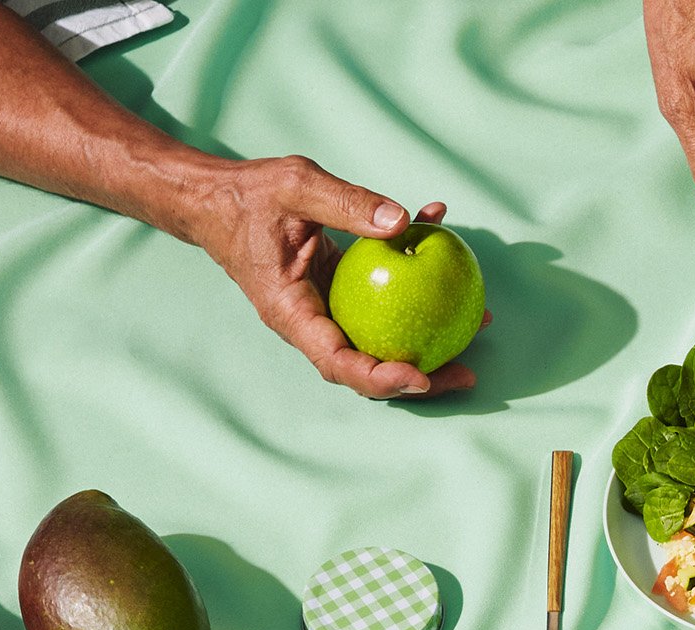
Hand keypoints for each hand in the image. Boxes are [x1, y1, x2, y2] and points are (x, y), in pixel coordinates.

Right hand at [178, 158, 483, 398]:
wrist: (218, 202)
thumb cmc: (248, 196)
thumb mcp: (295, 186)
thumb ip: (346, 202)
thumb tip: (404, 220)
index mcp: (293, 313)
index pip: (338, 362)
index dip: (381, 378)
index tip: (420, 376)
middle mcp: (312, 324)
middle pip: (369, 367)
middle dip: (420, 379)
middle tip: (469, 372)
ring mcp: (328, 312)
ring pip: (381, 341)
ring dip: (430, 338)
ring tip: (476, 325)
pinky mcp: (341, 294)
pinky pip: (383, 300)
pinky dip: (415, 282)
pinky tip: (441, 241)